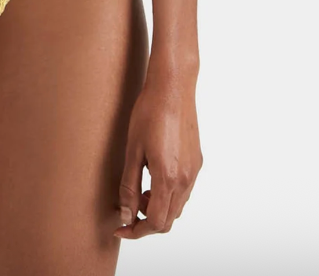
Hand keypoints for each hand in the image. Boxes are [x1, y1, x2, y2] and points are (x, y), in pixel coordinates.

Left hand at [114, 71, 202, 239]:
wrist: (172, 87)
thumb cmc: (149, 113)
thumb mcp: (132, 150)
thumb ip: (129, 186)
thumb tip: (126, 215)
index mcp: (168, 178)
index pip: (156, 223)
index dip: (136, 231)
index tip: (120, 227)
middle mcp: (186, 179)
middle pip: (168, 220)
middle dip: (146, 221)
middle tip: (128, 207)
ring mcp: (194, 171)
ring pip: (178, 206)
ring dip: (159, 207)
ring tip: (140, 189)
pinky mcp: (197, 161)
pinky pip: (185, 190)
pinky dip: (169, 194)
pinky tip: (154, 176)